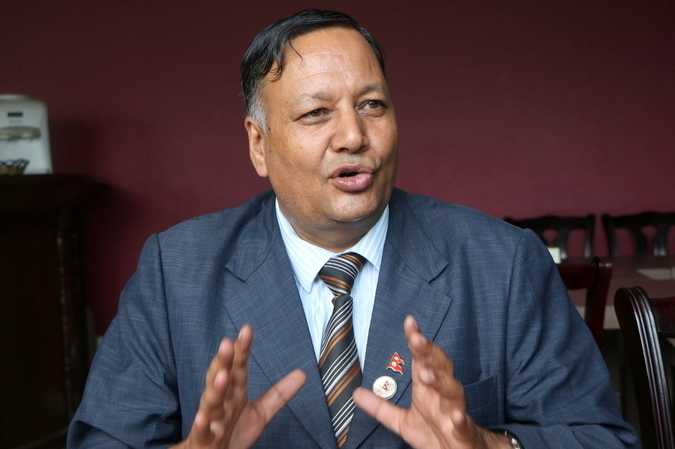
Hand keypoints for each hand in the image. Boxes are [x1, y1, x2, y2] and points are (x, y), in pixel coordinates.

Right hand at [172, 325, 305, 448]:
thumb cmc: (233, 432)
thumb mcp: (260, 413)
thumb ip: (279, 394)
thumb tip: (302, 373)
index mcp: (234, 393)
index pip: (238, 367)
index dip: (242, 350)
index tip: (247, 329)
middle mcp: (221, 402)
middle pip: (221, 378)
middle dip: (223, 361)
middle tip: (227, 344)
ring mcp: (210, 420)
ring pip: (211, 402)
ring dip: (215, 389)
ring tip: (223, 376)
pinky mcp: (203, 440)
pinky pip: (202, 432)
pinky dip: (202, 425)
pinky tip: (202, 417)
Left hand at [353, 316, 509, 448]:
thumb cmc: (437, 434)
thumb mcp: (403, 421)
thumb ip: (381, 407)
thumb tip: (356, 393)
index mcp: (428, 390)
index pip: (422, 359)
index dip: (417, 340)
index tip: (409, 322)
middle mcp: (443, 396)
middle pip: (440, 367)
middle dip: (429, 353)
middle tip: (417, 341)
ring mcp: (455, 412)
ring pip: (453, 391)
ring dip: (440, 381)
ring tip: (426, 374)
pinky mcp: (465, 433)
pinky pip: (464, 424)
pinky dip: (461, 419)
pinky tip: (456, 416)